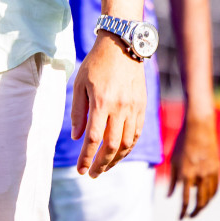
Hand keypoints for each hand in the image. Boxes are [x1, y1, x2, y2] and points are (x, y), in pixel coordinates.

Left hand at [71, 32, 145, 177]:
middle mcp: (120, 108)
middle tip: (92, 174)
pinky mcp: (142, 107)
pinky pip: (136, 133)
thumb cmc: (96, 63)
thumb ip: (78, 112)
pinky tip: (119, 153)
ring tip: (104, 167)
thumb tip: (77, 138)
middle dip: (101, 164)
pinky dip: (128, 147)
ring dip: (116, 160)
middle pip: (112, 146)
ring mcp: (133, 108)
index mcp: (101, 102)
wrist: (122, 46)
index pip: (93, 139)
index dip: (87, 158)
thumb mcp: (80, 84)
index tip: (81, 170)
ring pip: (127, 143)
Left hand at [168, 112, 219, 217]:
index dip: (183, 211)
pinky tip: (208, 198)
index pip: (185, 199)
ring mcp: (210, 172)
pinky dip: (212, 196)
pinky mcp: (217, 169)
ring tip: (198, 210)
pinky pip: (216, 187)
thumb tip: (169, 196)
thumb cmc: (182, 143)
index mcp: (185, 174)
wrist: (198, 128)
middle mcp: (199, 175)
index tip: (180, 218)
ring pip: (209, 197)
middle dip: (195, 212)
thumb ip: (171, 180)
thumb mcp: (173, 160)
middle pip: (199, 201)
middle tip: (190, 217)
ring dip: (204, 206)